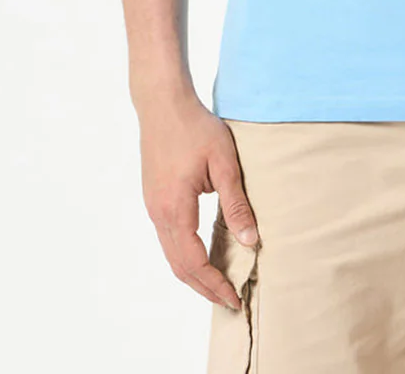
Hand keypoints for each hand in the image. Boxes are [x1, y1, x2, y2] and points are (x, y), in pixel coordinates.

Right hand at [137, 91, 258, 309]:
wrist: (163, 104)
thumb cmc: (196, 128)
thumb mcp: (224, 163)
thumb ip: (237, 204)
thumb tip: (251, 241)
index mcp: (175, 209)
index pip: (194, 262)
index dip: (214, 284)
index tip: (235, 297)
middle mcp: (159, 214)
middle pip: (179, 266)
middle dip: (204, 287)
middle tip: (229, 300)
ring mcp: (153, 207)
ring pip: (171, 254)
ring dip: (194, 273)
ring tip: (218, 283)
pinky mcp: (154, 199)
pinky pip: (168, 238)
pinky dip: (186, 255)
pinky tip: (204, 254)